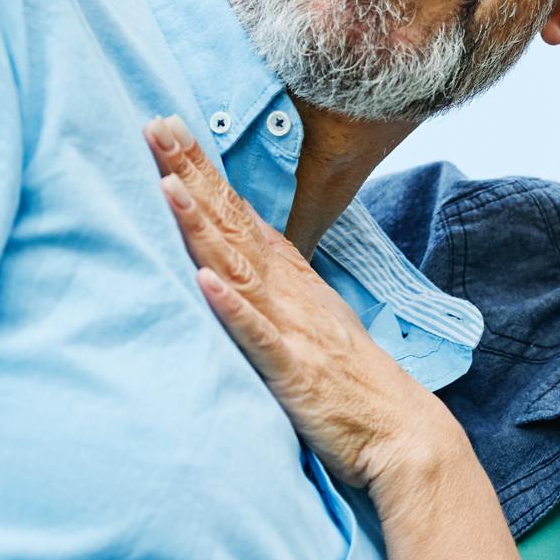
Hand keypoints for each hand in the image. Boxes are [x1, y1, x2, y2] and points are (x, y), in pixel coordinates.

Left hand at [143, 115, 459, 490]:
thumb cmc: (351, 381)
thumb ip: (274, 286)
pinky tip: (205, 282)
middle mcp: (289, 292)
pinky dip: (232, 309)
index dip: (203, 171)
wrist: (402, 432)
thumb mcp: (311, 319)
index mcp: (291, 279)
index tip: (170, 128)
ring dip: (203, 227)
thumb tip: (231, 261)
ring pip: (239, 268)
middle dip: (193, 175)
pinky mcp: (293, 371)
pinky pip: (259, 336)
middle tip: (158, 127)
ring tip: (169, 187)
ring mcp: (292, 328)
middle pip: (233, 224)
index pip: (239, 212)